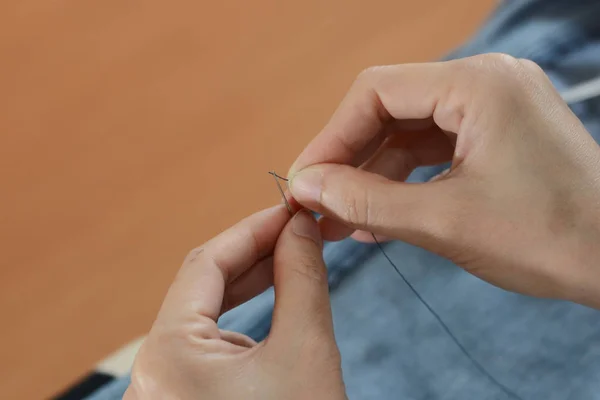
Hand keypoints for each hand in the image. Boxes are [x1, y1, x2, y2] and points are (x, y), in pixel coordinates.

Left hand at [124, 207, 345, 399]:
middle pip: (203, 288)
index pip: (206, 264)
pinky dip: (245, 324)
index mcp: (168, 355)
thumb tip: (300, 230)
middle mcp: (152, 372)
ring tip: (293, 264)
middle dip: (254, 256)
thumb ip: (301, 279)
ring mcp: (164, 390)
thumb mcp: (306, 351)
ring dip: (251, 287)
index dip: (253, 230)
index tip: (292, 213)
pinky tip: (277, 309)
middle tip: (298, 233)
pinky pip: (209, 347)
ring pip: (207, 318)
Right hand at [287, 54, 599, 307]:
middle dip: (350, 158)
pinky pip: (436, 149)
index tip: (305, 181)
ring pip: (411, 131)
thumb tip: (306, 186)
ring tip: (340, 219)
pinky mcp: (500, 135)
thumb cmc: (551, 239)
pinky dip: (405, 180)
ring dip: (374, 174)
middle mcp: (487, 83)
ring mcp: (496, 108)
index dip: (332, 137)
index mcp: (478, 85)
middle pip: (391, 108)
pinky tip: (377, 217)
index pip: (376, 91)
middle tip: (317, 201)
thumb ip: (365, 200)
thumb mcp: (443, 222)